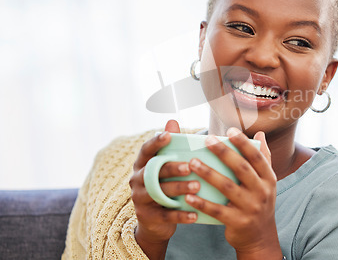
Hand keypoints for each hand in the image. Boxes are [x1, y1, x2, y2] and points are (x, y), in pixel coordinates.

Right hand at [129, 120, 198, 258]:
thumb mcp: (165, 167)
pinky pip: (164, 216)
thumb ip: (170, 146)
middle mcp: (137, 180)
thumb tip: (172, 120)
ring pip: (159, 192)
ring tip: (197, 186)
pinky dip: (180, 215)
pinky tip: (195, 214)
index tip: (168, 136)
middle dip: (172, 168)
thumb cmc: (165, 185)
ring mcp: (139, 198)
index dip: (155, 142)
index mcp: (142, 164)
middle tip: (190, 166)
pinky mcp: (146, 217)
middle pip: (154, 172)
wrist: (155, 222)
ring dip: (179, 189)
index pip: (146, 150)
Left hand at [185, 128, 281, 258]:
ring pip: (227, 187)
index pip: (256, 157)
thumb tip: (259, 134)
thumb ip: (263, 158)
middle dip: (223, 152)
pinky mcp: (237, 222)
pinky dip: (202, 203)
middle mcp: (262, 192)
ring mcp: (250, 208)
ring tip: (192, 162)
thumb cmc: (259, 202)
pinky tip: (189, 195)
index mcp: (268, 179)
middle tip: (207, 140)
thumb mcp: (266, 182)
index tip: (229, 130)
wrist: (260, 236)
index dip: (243, 143)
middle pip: (241, 168)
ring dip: (209, 173)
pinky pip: (217, 211)